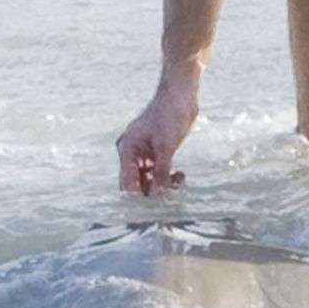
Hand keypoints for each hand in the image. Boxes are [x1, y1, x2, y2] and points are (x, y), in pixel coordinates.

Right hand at [114, 71, 198, 199]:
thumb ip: (161, 172)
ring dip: (162, 185)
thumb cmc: (170, 114)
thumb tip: (158, 196)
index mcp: (127, 150)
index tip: (151, 213)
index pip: (127, 183)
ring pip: (149, 179)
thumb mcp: (166, 146)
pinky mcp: (156, 152)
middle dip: (152, 193)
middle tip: (170, 200)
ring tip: (179, 181)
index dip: (137, 199)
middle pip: (137, 183)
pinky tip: (180, 176)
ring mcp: (144, 153)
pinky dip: (168, 177)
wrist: (181, 94)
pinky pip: (158, 172)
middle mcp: (132, 153)